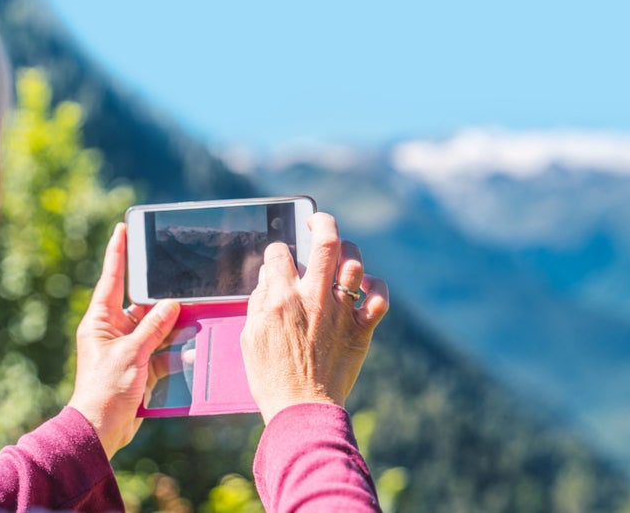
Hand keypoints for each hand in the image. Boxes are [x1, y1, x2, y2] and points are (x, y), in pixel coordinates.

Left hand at [68, 223, 180, 458]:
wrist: (102, 429)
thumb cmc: (106, 389)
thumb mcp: (132, 353)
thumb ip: (153, 326)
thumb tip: (171, 303)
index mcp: (101, 320)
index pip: (112, 278)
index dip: (118, 252)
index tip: (122, 228)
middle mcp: (113, 330)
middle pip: (142, 303)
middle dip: (162, 296)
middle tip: (180, 276)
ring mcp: (128, 347)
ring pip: (157, 327)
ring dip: (174, 325)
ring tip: (195, 313)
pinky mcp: (141, 365)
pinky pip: (163, 349)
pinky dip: (176, 350)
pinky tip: (193, 347)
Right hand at [240, 213, 388, 423]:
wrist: (302, 409)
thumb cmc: (271, 377)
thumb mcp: (249, 337)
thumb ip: (258, 303)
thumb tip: (269, 277)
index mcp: (281, 299)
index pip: (279, 254)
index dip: (277, 251)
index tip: (279, 257)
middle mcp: (313, 298)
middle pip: (326, 242)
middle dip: (322, 222)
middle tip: (318, 221)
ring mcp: (341, 312)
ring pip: (355, 263)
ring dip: (349, 253)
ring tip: (342, 255)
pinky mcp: (361, 329)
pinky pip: (380, 298)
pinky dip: (376, 288)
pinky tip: (366, 288)